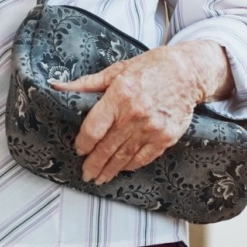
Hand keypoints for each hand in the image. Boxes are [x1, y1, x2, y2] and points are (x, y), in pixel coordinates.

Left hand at [51, 40, 229, 184]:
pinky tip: (122, 169)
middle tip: (86, 173)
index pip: (94, 128)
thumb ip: (87, 83)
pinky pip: (144, 157)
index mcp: (120, 95)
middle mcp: (135, 114)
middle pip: (107, 147)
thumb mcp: (117, 70)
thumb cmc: (151, 68)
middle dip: (93, 164)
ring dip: (110, 170)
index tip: (79, 149)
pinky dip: (131, 165)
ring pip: (124, 156)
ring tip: (100, 178)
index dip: (83, 143)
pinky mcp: (166, 137)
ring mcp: (152, 128)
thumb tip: (58, 86)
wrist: (188, 73)